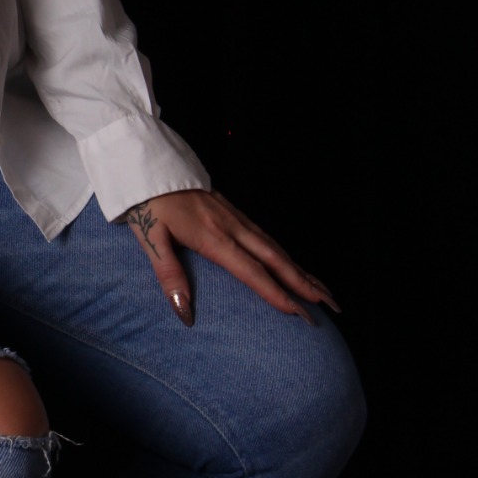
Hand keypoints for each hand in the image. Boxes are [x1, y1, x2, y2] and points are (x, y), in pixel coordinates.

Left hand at [123, 190, 341, 327]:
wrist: (149, 164)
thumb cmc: (147, 204)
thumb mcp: (151, 239)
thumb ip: (170, 276)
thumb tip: (185, 313)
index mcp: (213, 237)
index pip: (252, 271)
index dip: (275, 293)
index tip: (298, 313)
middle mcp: (232, 227)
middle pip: (276, 259)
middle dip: (305, 283)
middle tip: (330, 305)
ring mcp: (236, 217)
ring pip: (276, 247)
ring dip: (301, 269)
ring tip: (323, 290)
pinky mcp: (233, 211)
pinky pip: (267, 237)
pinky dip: (286, 254)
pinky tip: (293, 265)